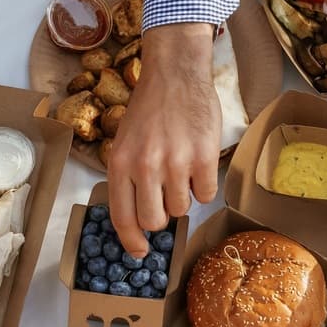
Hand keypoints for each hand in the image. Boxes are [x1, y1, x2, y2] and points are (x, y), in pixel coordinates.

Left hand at [107, 24, 217, 258]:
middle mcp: (145, 166)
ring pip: (181, 209)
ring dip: (182, 197)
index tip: (140, 252)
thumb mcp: (125, 141)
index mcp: (121, 163)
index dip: (131, 241)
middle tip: (165, 199)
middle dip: (161, 217)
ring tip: (181, 170)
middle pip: (154, 221)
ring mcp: (176, 162)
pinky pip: (205, 195)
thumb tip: (139, 219)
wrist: (176, 74)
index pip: (123, 217)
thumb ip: (128, 177)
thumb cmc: (149, 109)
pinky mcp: (204, 157)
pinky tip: (198, 165)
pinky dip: (203, 186)